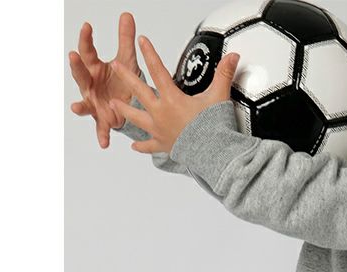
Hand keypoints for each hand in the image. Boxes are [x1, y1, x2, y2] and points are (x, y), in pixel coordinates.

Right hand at [68, 12, 143, 148]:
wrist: (129, 103)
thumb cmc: (123, 80)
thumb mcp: (127, 60)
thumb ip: (125, 39)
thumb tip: (127, 15)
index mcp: (94, 67)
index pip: (87, 50)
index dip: (86, 38)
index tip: (88, 26)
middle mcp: (90, 85)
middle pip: (80, 75)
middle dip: (77, 66)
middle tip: (74, 56)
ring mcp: (94, 103)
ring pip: (85, 104)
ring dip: (80, 106)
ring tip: (76, 107)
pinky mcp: (103, 119)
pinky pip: (101, 129)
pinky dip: (102, 135)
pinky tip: (103, 143)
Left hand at [110, 36, 240, 155]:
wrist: (212, 154)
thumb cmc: (214, 128)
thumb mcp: (218, 97)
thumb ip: (223, 75)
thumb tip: (232, 57)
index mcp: (172, 99)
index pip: (158, 70)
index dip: (150, 53)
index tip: (142, 41)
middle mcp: (161, 113)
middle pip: (139, 91)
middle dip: (126, 76)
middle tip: (116, 66)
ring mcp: (160, 130)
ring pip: (137, 119)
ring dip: (124, 111)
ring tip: (114, 104)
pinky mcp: (164, 145)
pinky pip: (150, 146)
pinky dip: (142, 146)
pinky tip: (135, 146)